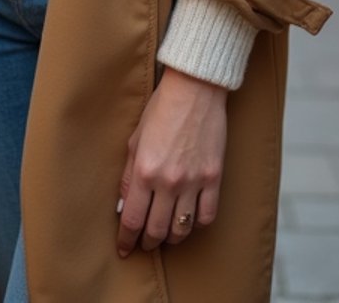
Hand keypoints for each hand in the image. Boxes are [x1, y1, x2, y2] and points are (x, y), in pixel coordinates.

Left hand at [116, 66, 227, 256]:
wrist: (195, 89)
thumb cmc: (161, 109)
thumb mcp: (135, 140)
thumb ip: (129, 176)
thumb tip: (124, 206)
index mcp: (145, 171)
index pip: (133, 219)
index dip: (126, 239)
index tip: (124, 249)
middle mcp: (169, 181)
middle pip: (157, 230)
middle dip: (148, 242)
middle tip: (144, 244)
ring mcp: (194, 181)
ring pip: (182, 229)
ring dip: (171, 237)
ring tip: (165, 235)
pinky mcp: (214, 178)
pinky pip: (206, 216)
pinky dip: (197, 224)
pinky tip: (189, 220)